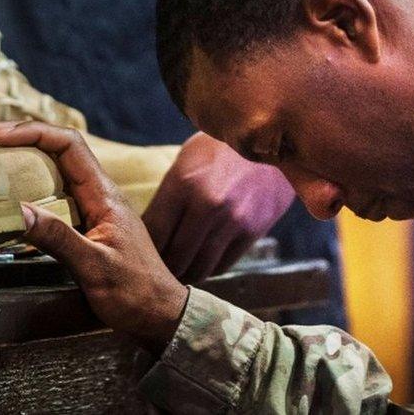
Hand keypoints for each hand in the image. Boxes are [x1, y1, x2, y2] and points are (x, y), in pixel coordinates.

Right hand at [0, 121, 188, 354]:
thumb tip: (17, 210)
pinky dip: (30, 185)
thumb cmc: (135, 293)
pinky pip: (55, 192)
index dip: (30, 132)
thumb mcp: (95, 267)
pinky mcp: (87, 221)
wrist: (160, 314)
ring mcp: (93, 206)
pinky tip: (11, 194)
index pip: (68, 144)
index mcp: (104, 195)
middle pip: (58, 148)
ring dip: (23, 158)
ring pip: (55, 168)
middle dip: (21, 138)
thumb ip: (58, 238)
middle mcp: (99, 193)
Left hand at [143, 132, 294, 283]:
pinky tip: (201, 264)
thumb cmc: (220, 148)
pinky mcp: (253, 231)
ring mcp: (233, 220)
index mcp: (183, 183)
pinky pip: (224, 264)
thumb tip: (147, 229)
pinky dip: (209, 269)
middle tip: (156, 270)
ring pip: (200, 267)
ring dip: (185, 274)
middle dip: (162, 267)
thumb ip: (168, 195)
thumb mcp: (187, 160)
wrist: (273, 139)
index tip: (140, 252)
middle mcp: (207, 204)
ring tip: (177, 272)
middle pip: (175, 256)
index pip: (154, 232)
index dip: (144, 248)